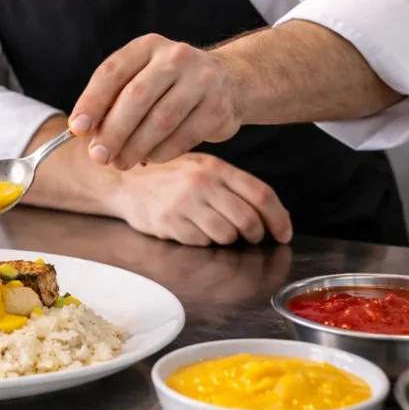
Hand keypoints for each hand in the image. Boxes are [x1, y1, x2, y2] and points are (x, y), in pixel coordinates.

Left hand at [69, 34, 243, 169]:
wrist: (230, 81)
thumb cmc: (170, 85)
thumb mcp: (142, 78)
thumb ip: (114, 100)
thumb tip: (85, 132)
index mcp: (148, 46)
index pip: (113, 71)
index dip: (91, 101)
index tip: (78, 128)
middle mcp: (176, 57)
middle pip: (136, 97)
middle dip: (113, 131)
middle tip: (98, 156)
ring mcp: (202, 80)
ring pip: (160, 120)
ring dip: (135, 147)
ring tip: (120, 162)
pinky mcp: (218, 107)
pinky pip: (183, 137)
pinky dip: (161, 153)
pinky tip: (148, 158)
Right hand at [107, 153, 291, 245]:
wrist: (125, 182)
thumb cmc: (169, 176)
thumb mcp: (202, 168)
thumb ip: (232, 185)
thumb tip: (270, 212)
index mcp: (216, 167)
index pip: (261, 194)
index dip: (279, 218)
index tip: (283, 233)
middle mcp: (202, 184)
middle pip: (248, 219)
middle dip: (256, 234)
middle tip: (252, 237)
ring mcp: (185, 204)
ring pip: (227, 235)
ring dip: (228, 239)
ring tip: (216, 229)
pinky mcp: (170, 223)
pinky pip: (202, 242)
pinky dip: (204, 241)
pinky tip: (192, 228)